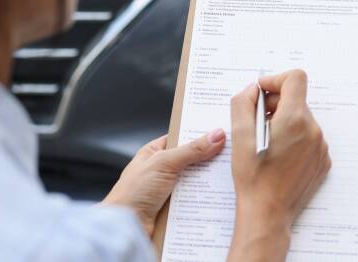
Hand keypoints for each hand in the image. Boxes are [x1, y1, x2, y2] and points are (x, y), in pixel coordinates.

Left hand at [102, 130, 225, 237]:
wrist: (125, 227)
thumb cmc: (133, 192)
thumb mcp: (164, 163)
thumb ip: (191, 149)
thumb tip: (216, 135)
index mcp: (156, 152)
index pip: (183, 137)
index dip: (201, 134)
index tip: (223, 130)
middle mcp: (163, 169)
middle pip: (193, 160)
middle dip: (210, 158)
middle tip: (232, 154)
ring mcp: (171, 189)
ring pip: (197, 181)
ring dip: (209, 181)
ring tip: (230, 175)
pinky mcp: (177, 207)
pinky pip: (196, 199)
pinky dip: (206, 198)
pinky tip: (220, 196)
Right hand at [227, 69, 330, 261]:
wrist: (268, 214)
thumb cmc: (253, 178)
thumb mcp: (239, 137)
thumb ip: (243, 104)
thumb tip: (253, 90)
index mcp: (295, 120)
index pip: (295, 79)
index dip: (275, 80)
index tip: (261, 93)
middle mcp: (313, 130)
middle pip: (297, 100)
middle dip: (276, 105)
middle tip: (257, 122)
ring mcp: (321, 147)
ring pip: (303, 120)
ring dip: (285, 123)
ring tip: (268, 143)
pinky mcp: (323, 161)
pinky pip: (309, 138)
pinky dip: (295, 140)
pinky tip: (279, 157)